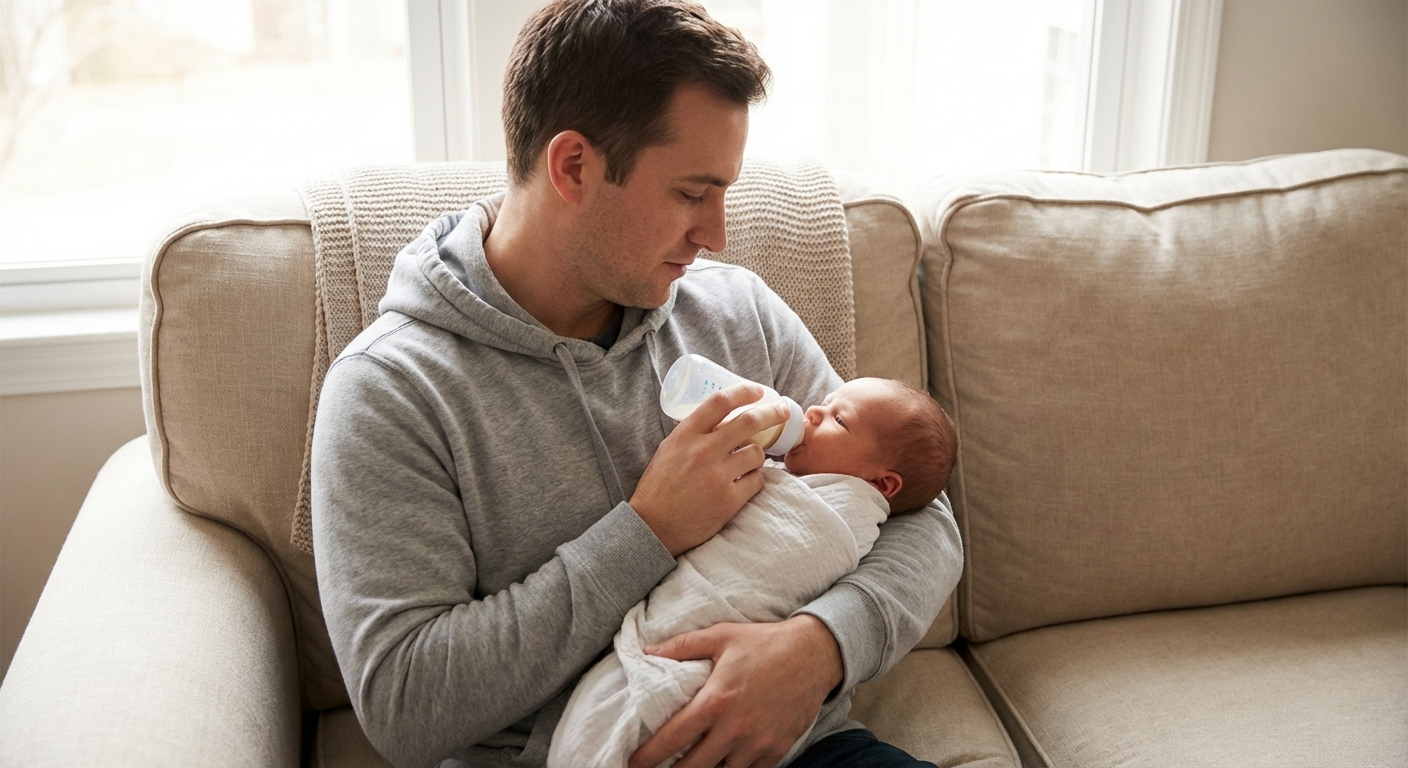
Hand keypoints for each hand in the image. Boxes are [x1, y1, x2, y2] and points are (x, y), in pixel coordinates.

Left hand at [628, 615, 843, 767]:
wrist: (814, 654)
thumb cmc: (765, 643)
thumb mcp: (721, 636)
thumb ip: (682, 646)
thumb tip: (648, 652)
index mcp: (716, 700)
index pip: (673, 738)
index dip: (648, 756)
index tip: (633, 763)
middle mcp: (735, 728)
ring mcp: (758, 743)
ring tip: (691, 766)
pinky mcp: (777, 750)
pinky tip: (722, 764)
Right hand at [631, 383, 791, 555]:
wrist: (654, 527)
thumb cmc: (659, 487)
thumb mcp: (669, 450)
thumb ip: (693, 434)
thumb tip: (720, 420)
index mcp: (686, 435)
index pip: (720, 402)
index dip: (744, 392)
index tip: (758, 391)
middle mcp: (703, 451)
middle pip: (749, 422)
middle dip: (772, 413)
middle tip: (783, 412)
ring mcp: (718, 476)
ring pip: (757, 454)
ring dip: (756, 456)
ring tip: (746, 464)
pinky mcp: (729, 500)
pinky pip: (757, 481)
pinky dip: (754, 481)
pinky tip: (743, 485)